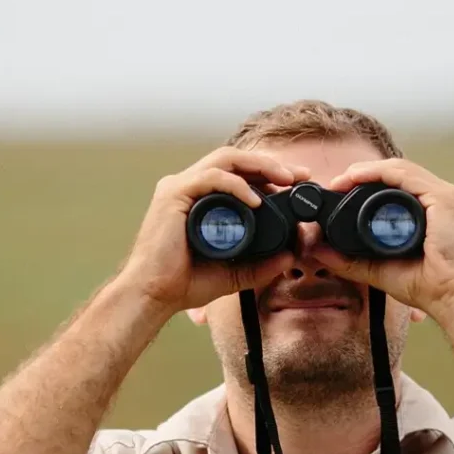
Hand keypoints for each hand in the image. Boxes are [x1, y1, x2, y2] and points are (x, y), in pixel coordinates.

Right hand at [118, 147, 309, 314]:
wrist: (154, 295)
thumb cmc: (184, 282)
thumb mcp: (234, 272)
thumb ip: (261, 265)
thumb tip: (290, 256)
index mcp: (202, 199)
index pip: (240, 173)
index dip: (270, 173)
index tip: (298, 184)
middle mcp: (190, 187)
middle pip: (236, 159)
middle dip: (271, 164)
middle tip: (300, 176)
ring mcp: (180, 187)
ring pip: (225, 159)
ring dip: (259, 165)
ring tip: (285, 179)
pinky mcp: (173, 195)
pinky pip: (211, 177)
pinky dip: (237, 185)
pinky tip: (257, 199)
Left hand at [311, 158, 453, 323]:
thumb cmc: (433, 287)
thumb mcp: (383, 269)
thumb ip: (352, 260)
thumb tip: (320, 251)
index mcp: (435, 213)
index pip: (399, 187)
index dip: (369, 185)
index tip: (341, 193)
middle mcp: (444, 199)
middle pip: (399, 175)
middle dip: (365, 175)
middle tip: (337, 184)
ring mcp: (446, 196)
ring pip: (400, 170)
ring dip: (367, 170)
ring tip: (342, 179)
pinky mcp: (444, 198)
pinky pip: (405, 175)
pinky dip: (378, 172)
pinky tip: (357, 177)